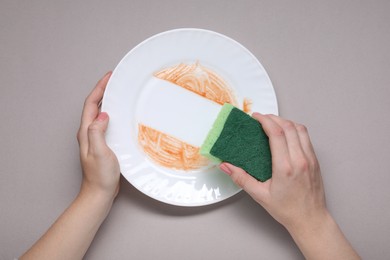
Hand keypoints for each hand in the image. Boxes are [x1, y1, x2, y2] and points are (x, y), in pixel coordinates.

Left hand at [77, 71, 119, 199]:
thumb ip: (97, 132)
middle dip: (103, 91)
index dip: (99, 89)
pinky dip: (112, 113)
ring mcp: (95, 138)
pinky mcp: (103, 144)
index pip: (91, 104)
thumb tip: (102, 114)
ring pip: (99, 113)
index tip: (109, 77)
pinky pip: (106, 123)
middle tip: (114, 81)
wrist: (100, 193)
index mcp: (86, 132)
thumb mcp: (99, 152)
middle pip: (94, 106)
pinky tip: (121, 115)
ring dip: (107, 101)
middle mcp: (88, 133)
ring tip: (117, 92)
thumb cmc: (100, 176)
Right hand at [220, 113, 359, 258]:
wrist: (310, 220)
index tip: (256, 117)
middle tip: (261, 118)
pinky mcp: (315, 161)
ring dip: (286, 121)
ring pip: (300, 129)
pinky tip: (286, 134)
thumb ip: (241, 178)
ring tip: (273, 123)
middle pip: (288, 127)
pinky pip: (306, 137)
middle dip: (273, 118)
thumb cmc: (287, 210)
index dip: (265, 121)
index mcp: (285, 167)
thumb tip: (226, 166)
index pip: (277, 134)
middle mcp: (300, 160)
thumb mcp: (260, 195)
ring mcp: (310, 159)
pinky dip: (295, 129)